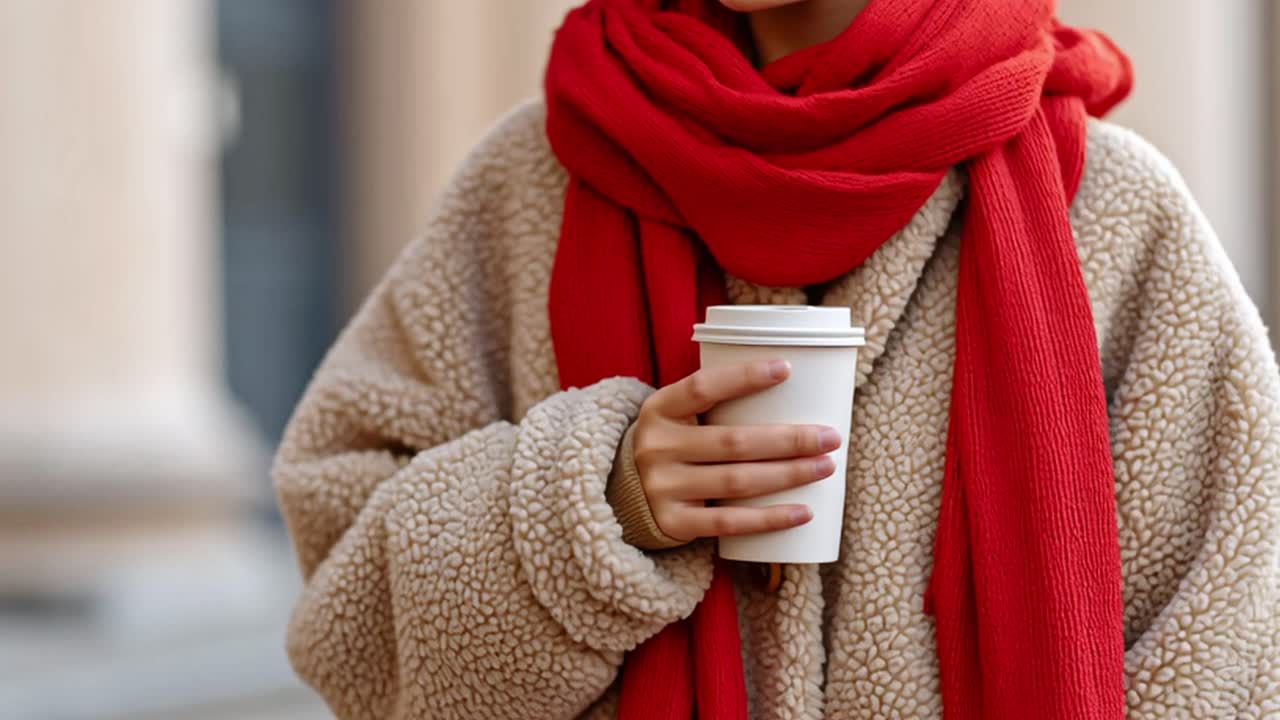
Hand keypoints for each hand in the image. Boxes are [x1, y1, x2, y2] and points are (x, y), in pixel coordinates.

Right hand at [632, 358, 841, 541]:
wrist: (622, 492)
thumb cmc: (673, 443)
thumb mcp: (676, 415)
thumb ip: (714, 402)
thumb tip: (794, 385)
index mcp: (659, 409)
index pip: (703, 387)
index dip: (744, 377)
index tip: (787, 369)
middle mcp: (656, 447)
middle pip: (733, 442)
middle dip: (789, 439)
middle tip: (830, 437)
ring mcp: (663, 487)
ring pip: (737, 482)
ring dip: (788, 474)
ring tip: (825, 467)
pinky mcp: (674, 523)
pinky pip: (730, 522)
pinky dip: (770, 518)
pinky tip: (804, 512)